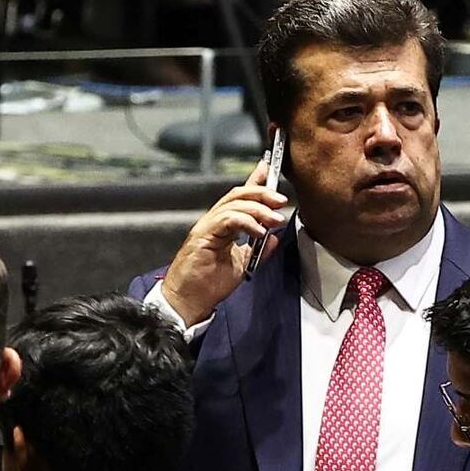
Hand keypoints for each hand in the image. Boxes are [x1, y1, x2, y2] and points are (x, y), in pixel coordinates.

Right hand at [161, 159, 287, 325]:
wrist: (188, 301)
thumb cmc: (208, 285)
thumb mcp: (242, 264)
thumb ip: (257, 249)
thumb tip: (273, 237)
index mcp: (222, 225)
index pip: (239, 198)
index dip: (255, 181)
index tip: (269, 169)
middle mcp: (213, 221)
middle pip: (238, 195)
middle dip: (262, 193)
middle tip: (281, 200)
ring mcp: (207, 226)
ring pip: (234, 204)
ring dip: (259, 209)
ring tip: (275, 219)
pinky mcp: (203, 235)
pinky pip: (227, 220)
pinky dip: (246, 222)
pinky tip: (259, 231)